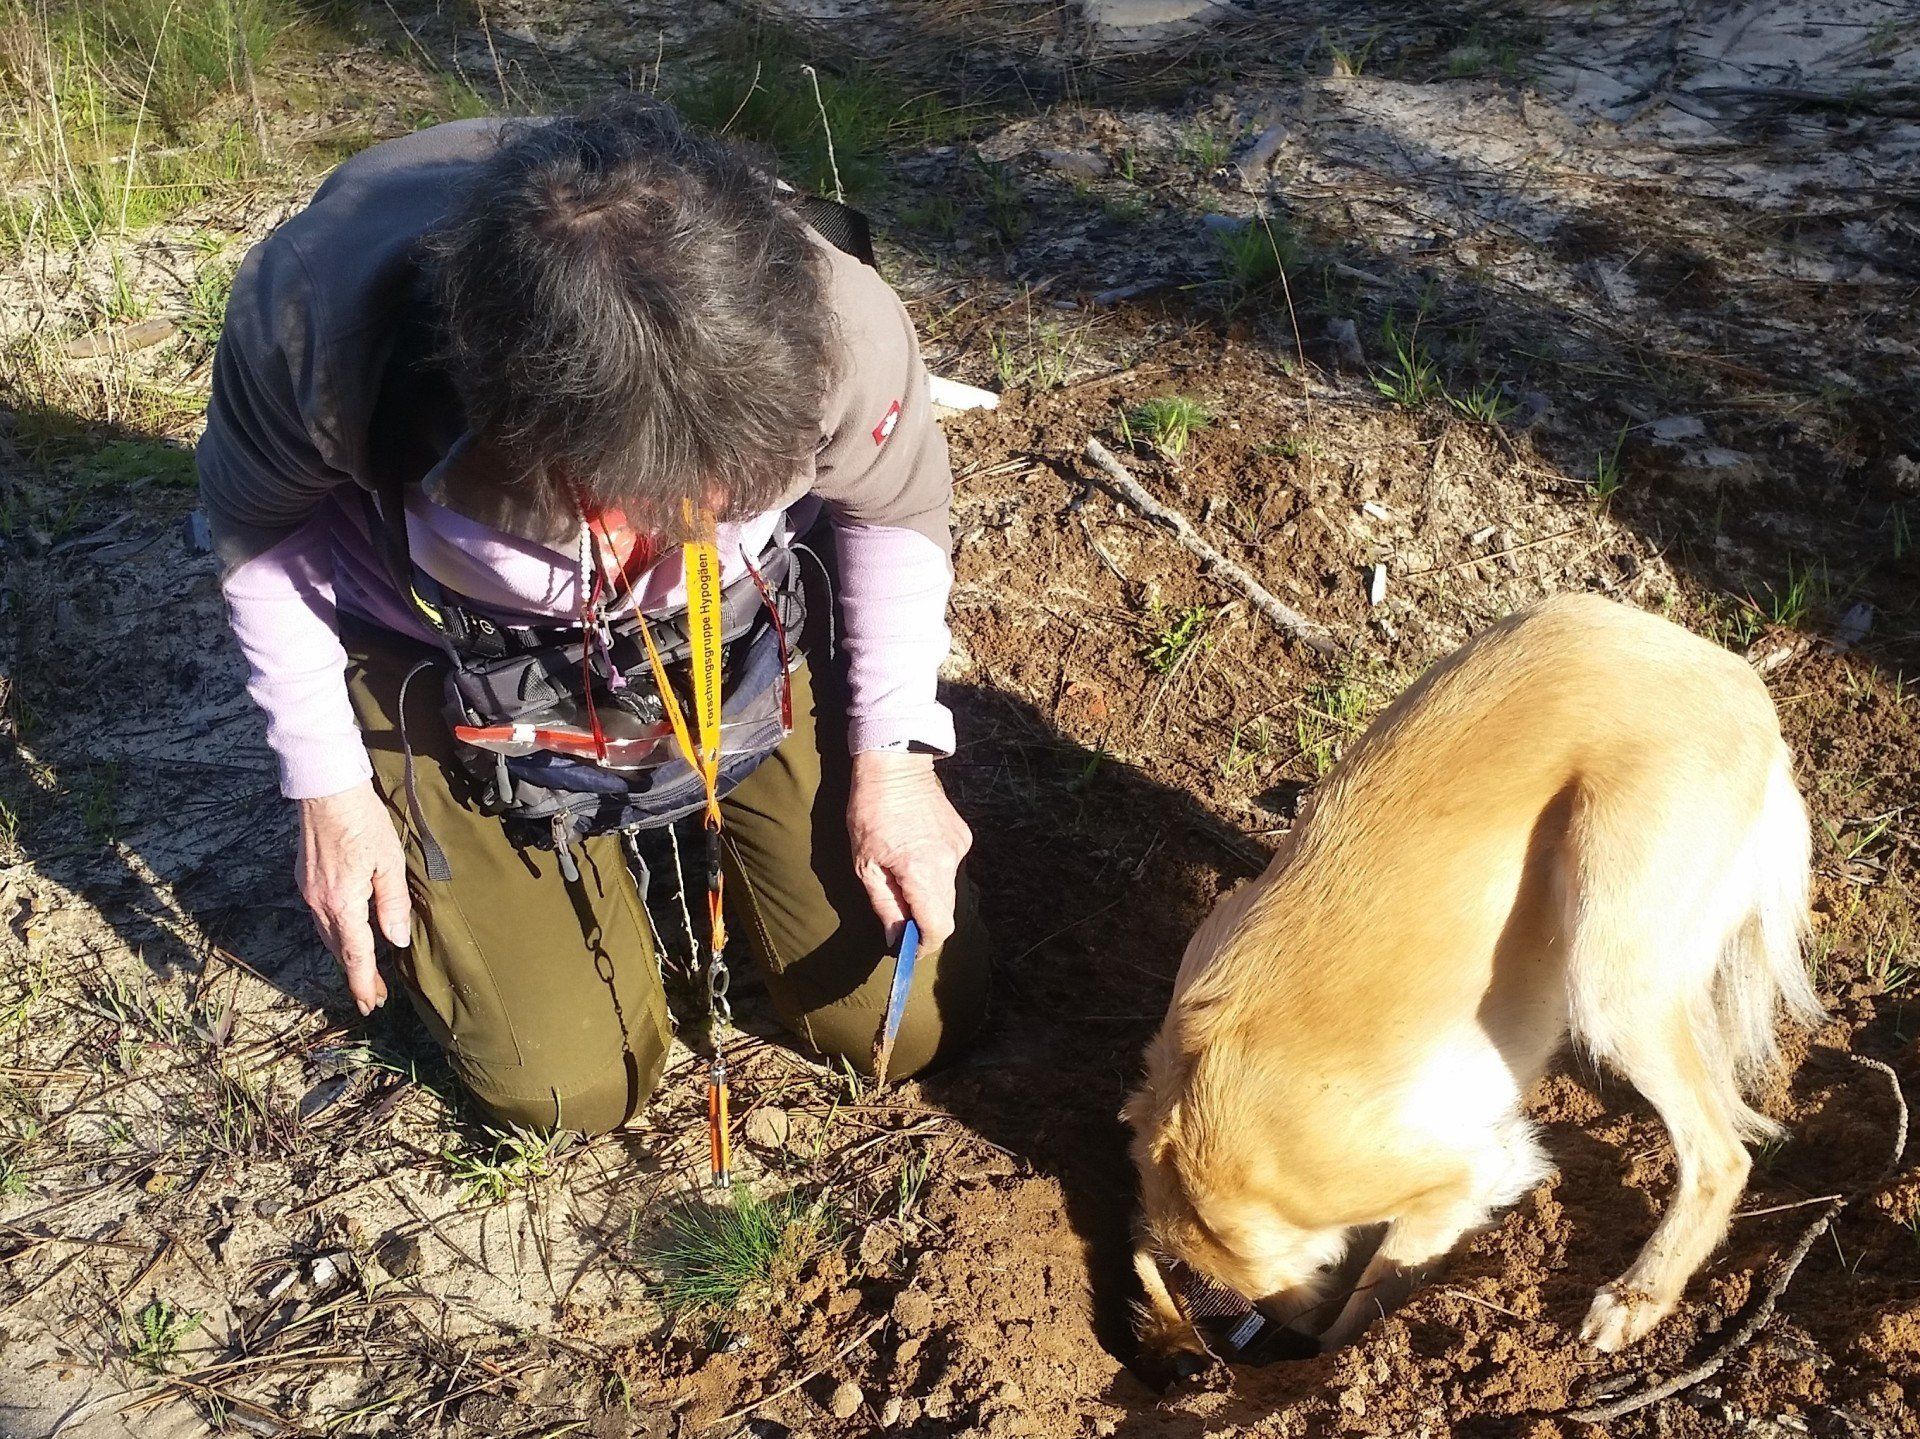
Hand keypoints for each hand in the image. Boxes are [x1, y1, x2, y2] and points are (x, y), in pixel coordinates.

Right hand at [296, 780, 408, 1014]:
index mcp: (342, 903)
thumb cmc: (363, 821)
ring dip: (346, 955)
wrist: (325, 789)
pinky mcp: (305, 880)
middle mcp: (319, 903)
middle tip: (375, 997)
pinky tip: (348, 934)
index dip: (364, 982)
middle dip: (357, 975)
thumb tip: (397, 940)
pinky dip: (336, 934)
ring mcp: (308, 891)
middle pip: (338, 950)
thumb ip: (392, 904)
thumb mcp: (388, 863)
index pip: (355, 954)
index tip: (371, 1005)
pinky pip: (321, 917)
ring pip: (327, 935)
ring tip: (365, 972)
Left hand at [846, 751, 971, 947]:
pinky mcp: (962, 837)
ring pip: (948, 891)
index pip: (937, 928)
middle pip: (946, 913)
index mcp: (922, 871)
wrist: (895, 764)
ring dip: (928, 897)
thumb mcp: (864, 864)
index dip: (924, 946)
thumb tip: (895, 940)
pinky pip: (949, 868)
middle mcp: (948, 863)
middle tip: (899, 921)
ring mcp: (959, 848)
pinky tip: (914, 852)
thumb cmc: (870, 811)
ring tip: (902, 878)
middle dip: (924, 923)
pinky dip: (933, 873)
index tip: (908, 951)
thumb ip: (884, 906)